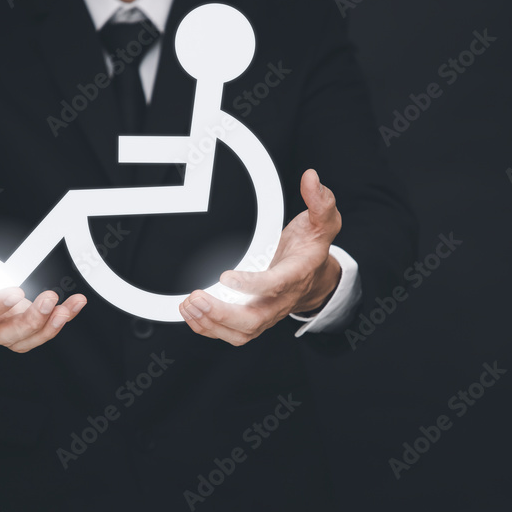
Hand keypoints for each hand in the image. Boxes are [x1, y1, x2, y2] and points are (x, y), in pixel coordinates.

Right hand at [0, 180, 86, 351]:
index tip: (16, 293)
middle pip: (2, 332)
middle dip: (29, 321)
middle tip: (49, 299)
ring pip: (20, 338)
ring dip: (46, 328)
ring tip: (67, 308)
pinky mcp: (11, 314)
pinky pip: (32, 328)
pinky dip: (54, 322)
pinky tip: (71, 306)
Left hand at [179, 169, 341, 345]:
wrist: (314, 276)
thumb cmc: (312, 247)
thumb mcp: (322, 221)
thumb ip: (320, 201)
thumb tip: (311, 178)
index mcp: (296, 275)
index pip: (275, 284)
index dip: (252, 284)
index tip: (225, 276)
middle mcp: (281, 300)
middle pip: (254, 320)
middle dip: (223, 314)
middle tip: (197, 297)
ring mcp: (266, 314)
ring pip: (241, 332)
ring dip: (211, 323)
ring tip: (189, 305)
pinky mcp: (252, 320)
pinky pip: (230, 333)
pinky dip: (207, 327)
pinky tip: (190, 312)